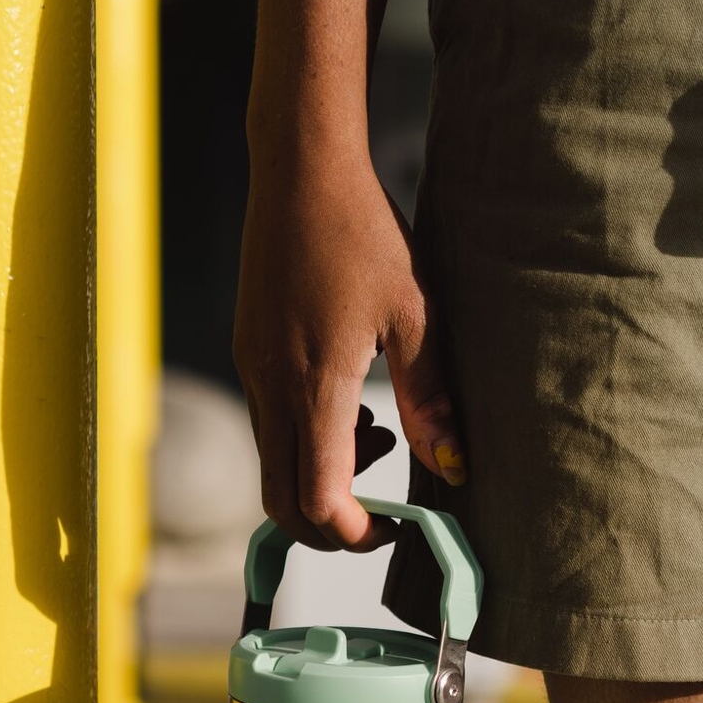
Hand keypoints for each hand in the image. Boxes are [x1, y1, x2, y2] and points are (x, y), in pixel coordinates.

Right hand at [233, 154, 465, 552]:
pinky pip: (268, 427)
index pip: (318, 503)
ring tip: (377, 431)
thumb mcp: (416, 315)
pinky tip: (347, 397)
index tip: (394, 528)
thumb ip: (431, 398)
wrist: (300, 168)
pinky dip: (306, 441)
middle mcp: (271, 390)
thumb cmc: (362, 232)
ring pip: (273, 466)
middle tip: (379, 506)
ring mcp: (253, 373)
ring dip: (320, 476)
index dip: (355, 534)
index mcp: (313, 389)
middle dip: (329, 525)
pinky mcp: (249, 355)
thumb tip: (453, 466)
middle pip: (281, 503)